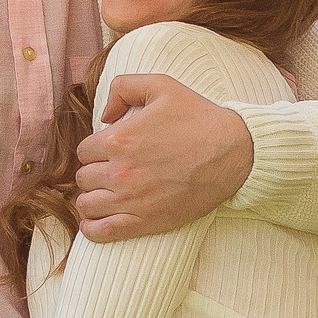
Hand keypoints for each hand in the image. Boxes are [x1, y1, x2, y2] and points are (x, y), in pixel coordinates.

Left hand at [75, 73, 252, 239]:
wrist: (234, 153)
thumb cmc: (199, 118)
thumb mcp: (161, 85)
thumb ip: (123, 87)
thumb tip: (104, 114)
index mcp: (120, 138)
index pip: (84, 151)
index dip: (95, 151)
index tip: (109, 153)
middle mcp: (121, 171)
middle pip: (84, 178)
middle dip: (94, 173)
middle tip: (111, 172)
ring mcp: (131, 199)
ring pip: (87, 204)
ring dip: (92, 198)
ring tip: (104, 194)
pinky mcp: (145, 221)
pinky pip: (103, 231)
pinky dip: (93, 229)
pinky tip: (94, 222)